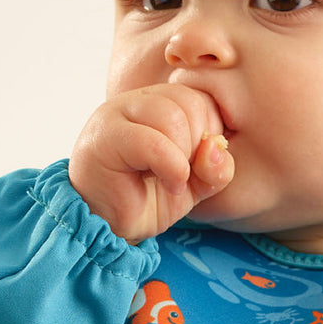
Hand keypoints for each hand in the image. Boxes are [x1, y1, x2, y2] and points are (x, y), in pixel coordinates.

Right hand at [69, 84, 234, 243]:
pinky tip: (169, 184)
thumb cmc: (146, 201)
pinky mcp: (106, 136)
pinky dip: (172, 167)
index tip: (198, 164)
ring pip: (172, 117)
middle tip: (186, 173)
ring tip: (174, 180)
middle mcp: (138, 100)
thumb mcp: (194, 186)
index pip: (202, 97)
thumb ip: (215, 169)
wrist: (106, 226)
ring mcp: (119, 113)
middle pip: (190, 102)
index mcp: (160, 102)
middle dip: (199, 144)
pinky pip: (152, 142)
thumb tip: (216, 146)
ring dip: (183, 157)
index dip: (212, 132)